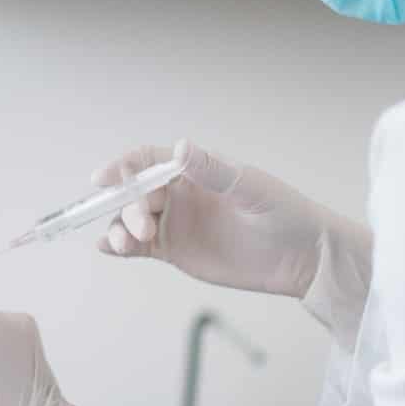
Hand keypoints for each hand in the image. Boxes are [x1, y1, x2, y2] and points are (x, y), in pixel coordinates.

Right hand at [96, 140, 371, 299]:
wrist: (302, 257)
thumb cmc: (284, 213)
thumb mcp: (251, 189)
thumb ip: (212, 171)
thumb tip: (179, 148)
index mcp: (194, 170)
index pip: (147, 161)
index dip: (122, 167)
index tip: (103, 178)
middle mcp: (179, 194)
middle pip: (135, 192)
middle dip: (128, 207)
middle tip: (144, 227)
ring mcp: (174, 222)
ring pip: (130, 220)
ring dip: (118, 228)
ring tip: (123, 243)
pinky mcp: (174, 251)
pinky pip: (138, 246)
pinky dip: (120, 246)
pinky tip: (110, 249)